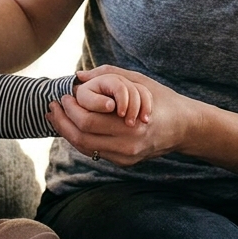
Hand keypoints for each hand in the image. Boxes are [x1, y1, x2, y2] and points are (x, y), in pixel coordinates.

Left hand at [47, 65, 193, 166]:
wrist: (184, 127)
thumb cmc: (161, 99)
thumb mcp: (139, 81)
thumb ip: (109, 75)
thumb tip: (80, 76)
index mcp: (131, 126)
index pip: (87, 121)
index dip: (69, 109)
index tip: (62, 95)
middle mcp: (127, 146)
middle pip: (81, 137)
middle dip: (62, 121)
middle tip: (53, 105)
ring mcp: (125, 157)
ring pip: (85, 148)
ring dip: (67, 131)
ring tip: (56, 115)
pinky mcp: (124, 163)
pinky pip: (94, 152)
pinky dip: (80, 139)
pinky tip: (72, 126)